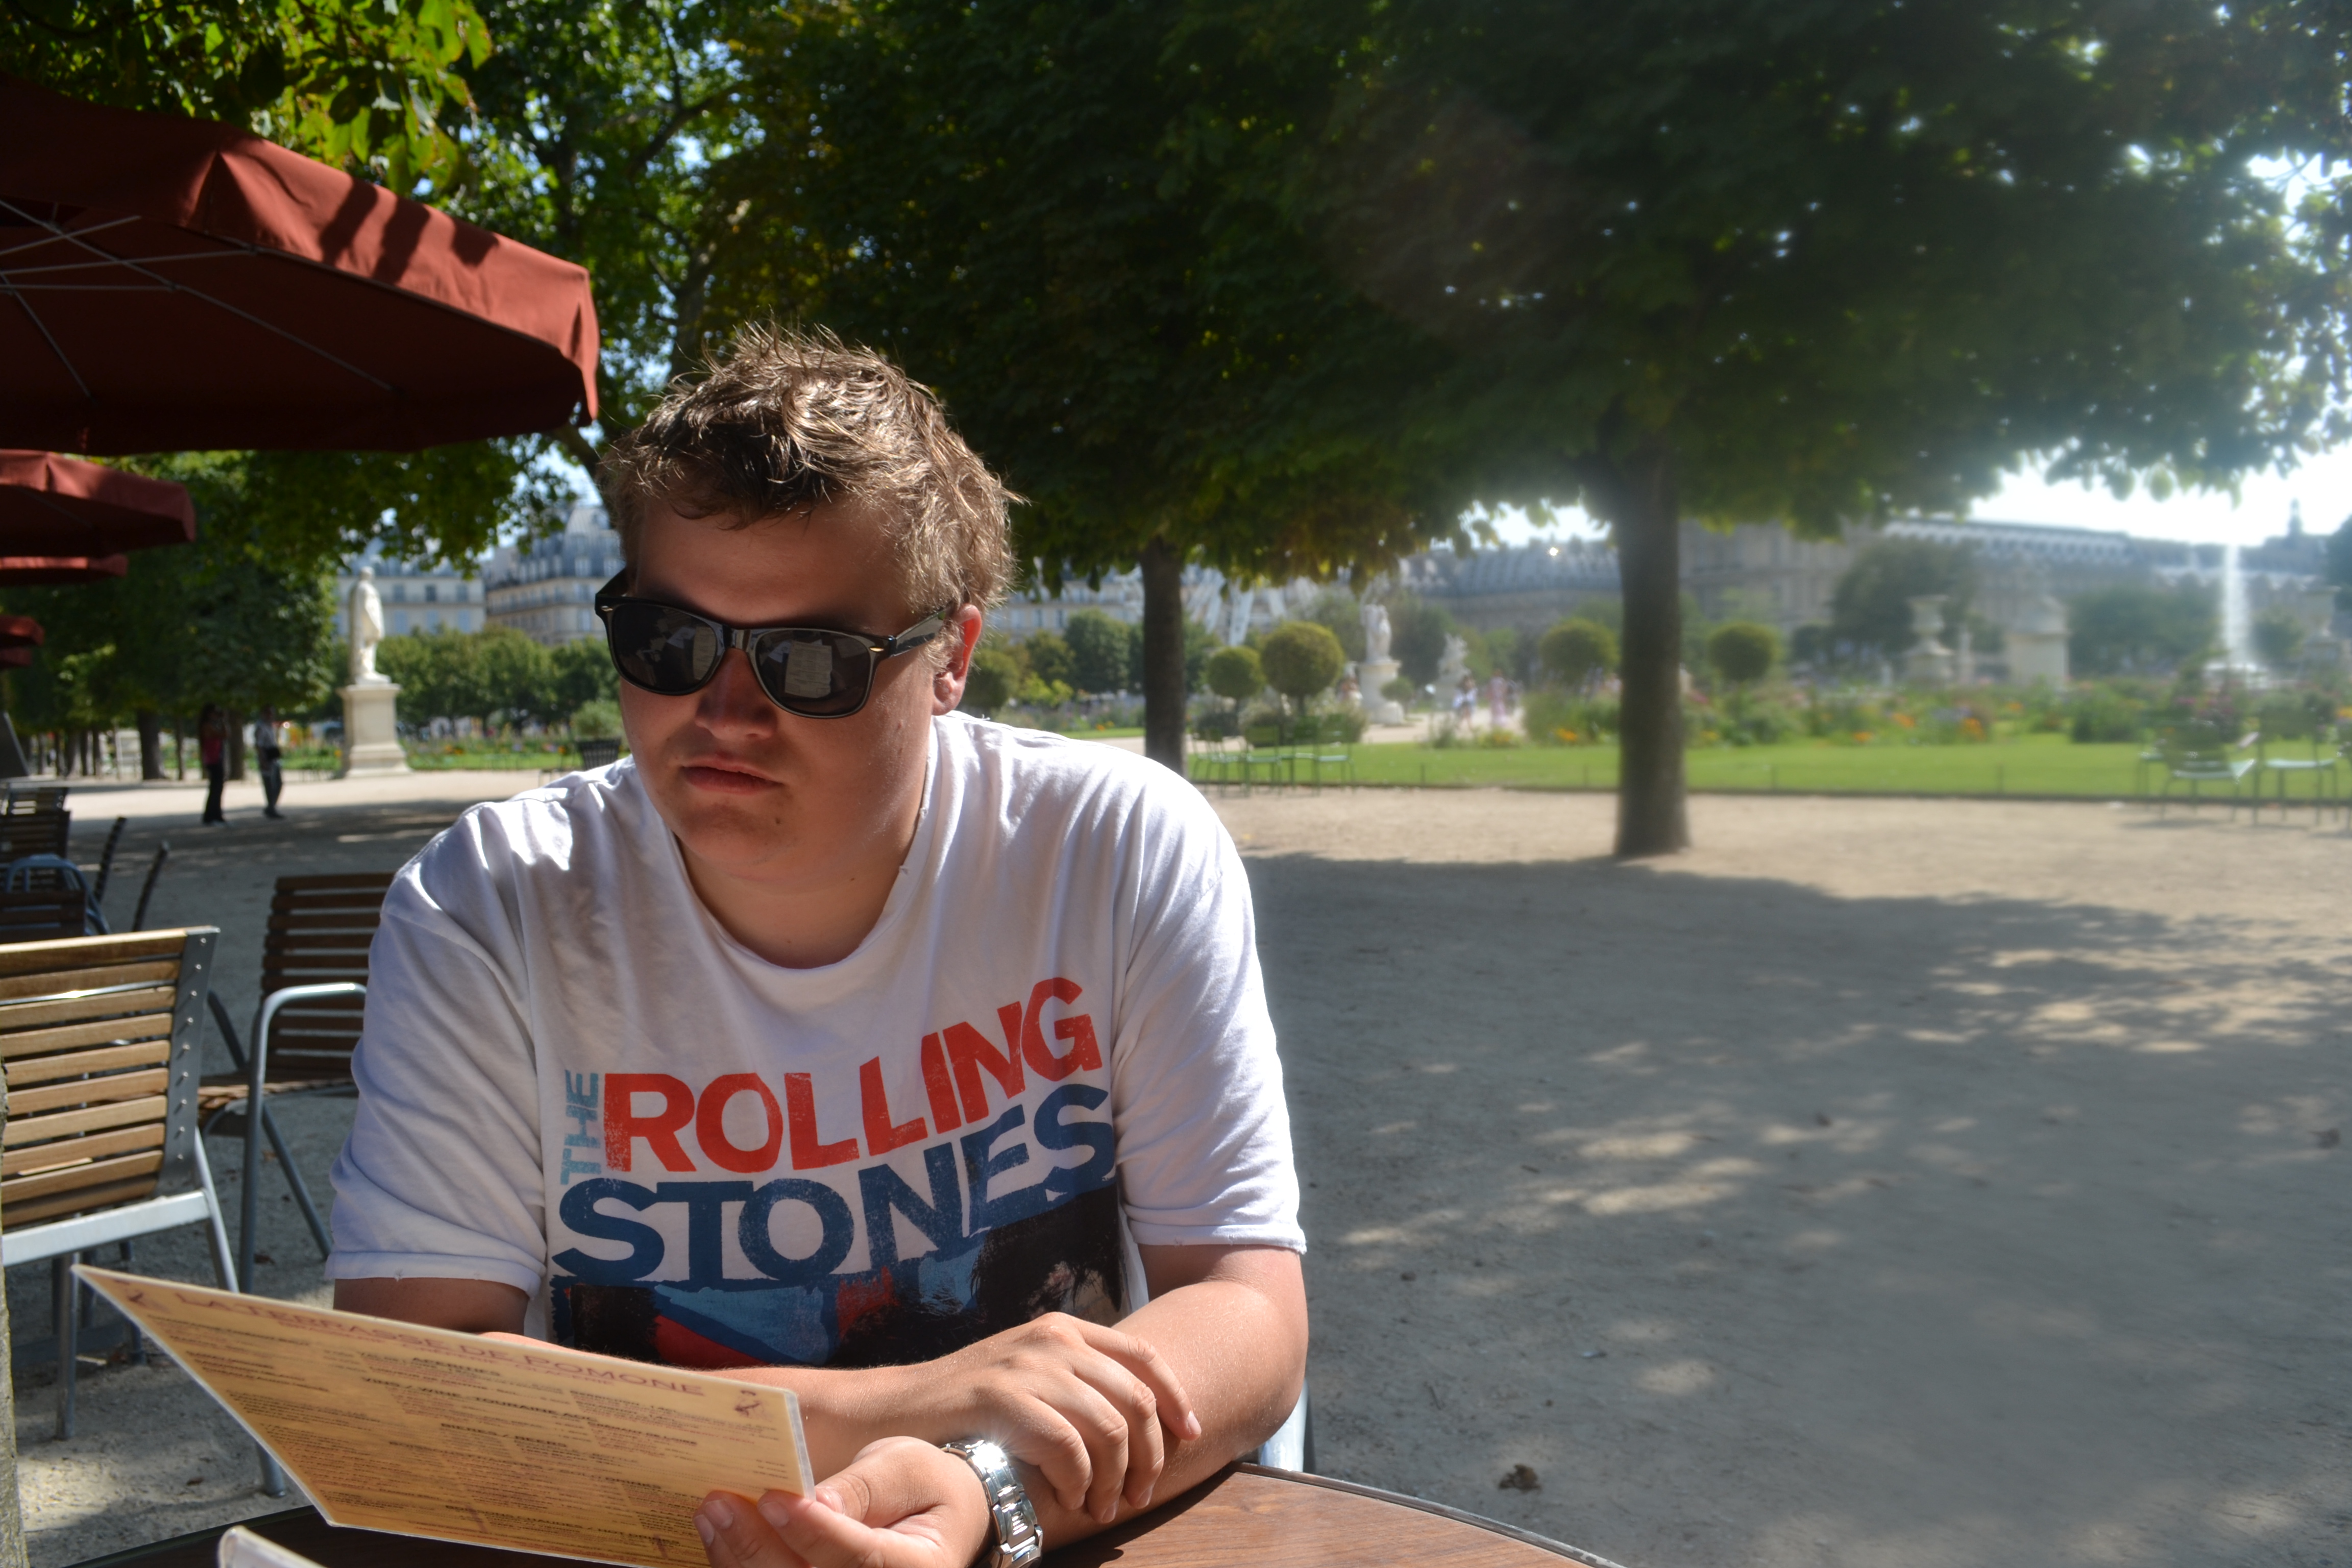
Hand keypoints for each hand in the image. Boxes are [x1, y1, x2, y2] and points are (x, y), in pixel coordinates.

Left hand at [696, 1437, 989, 1567]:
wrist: (938, 1517)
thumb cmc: (924, 1486)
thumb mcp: (907, 1468)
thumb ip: (865, 1486)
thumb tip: (815, 1501)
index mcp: (920, 1567)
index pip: (859, 1559)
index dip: (813, 1533)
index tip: (773, 1499)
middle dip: (758, 1547)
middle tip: (719, 1503)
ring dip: (740, 1559)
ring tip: (711, 1513)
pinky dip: (740, 1566)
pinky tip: (719, 1535)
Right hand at [899, 1312, 1199, 1524]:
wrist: (890, 1412)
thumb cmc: (962, 1406)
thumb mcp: (1026, 1375)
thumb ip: (1073, 1382)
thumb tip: (1133, 1421)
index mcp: (1063, 1330)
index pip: (1144, 1356)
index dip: (1175, 1398)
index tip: (1191, 1434)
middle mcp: (1052, 1341)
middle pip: (1135, 1401)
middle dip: (1149, 1456)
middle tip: (1137, 1495)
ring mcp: (1028, 1367)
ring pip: (1109, 1429)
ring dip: (1114, 1479)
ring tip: (1102, 1508)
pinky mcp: (1004, 1400)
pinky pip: (1069, 1448)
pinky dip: (1078, 1482)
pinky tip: (1069, 1501)